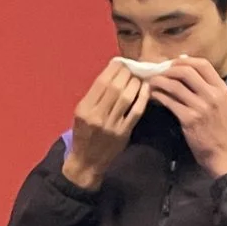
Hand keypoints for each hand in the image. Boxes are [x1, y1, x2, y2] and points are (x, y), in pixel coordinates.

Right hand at [61, 59, 151, 187]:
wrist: (86, 162)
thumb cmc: (83, 134)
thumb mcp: (81, 114)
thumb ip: (94, 96)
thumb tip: (112, 74)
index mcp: (84, 108)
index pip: (101, 82)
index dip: (114, 69)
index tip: (120, 63)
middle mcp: (97, 115)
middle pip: (116, 87)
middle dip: (126, 74)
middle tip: (131, 69)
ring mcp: (112, 125)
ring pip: (127, 97)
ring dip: (135, 83)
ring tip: (137, 78)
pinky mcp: (124, 132)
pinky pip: (136, 111)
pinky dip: (143, 97)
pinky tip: (146, 89)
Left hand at [144, 56, 226, 176]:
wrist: (225, 154)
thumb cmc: (222, 130)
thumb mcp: (223, 105)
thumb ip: (209, 89)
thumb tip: (188, 69)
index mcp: (222, 89)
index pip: (203, 64)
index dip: (184, 60)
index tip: (172, 63)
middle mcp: (212, 95)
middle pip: (186, 71)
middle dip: (168, 69)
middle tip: (158, 73)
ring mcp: (201, 107)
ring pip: (175, 85)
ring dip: (159, 81)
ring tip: (151, 83)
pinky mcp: (189, 119)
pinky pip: (169, 101)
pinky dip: (158, 96)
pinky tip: (153, 96)